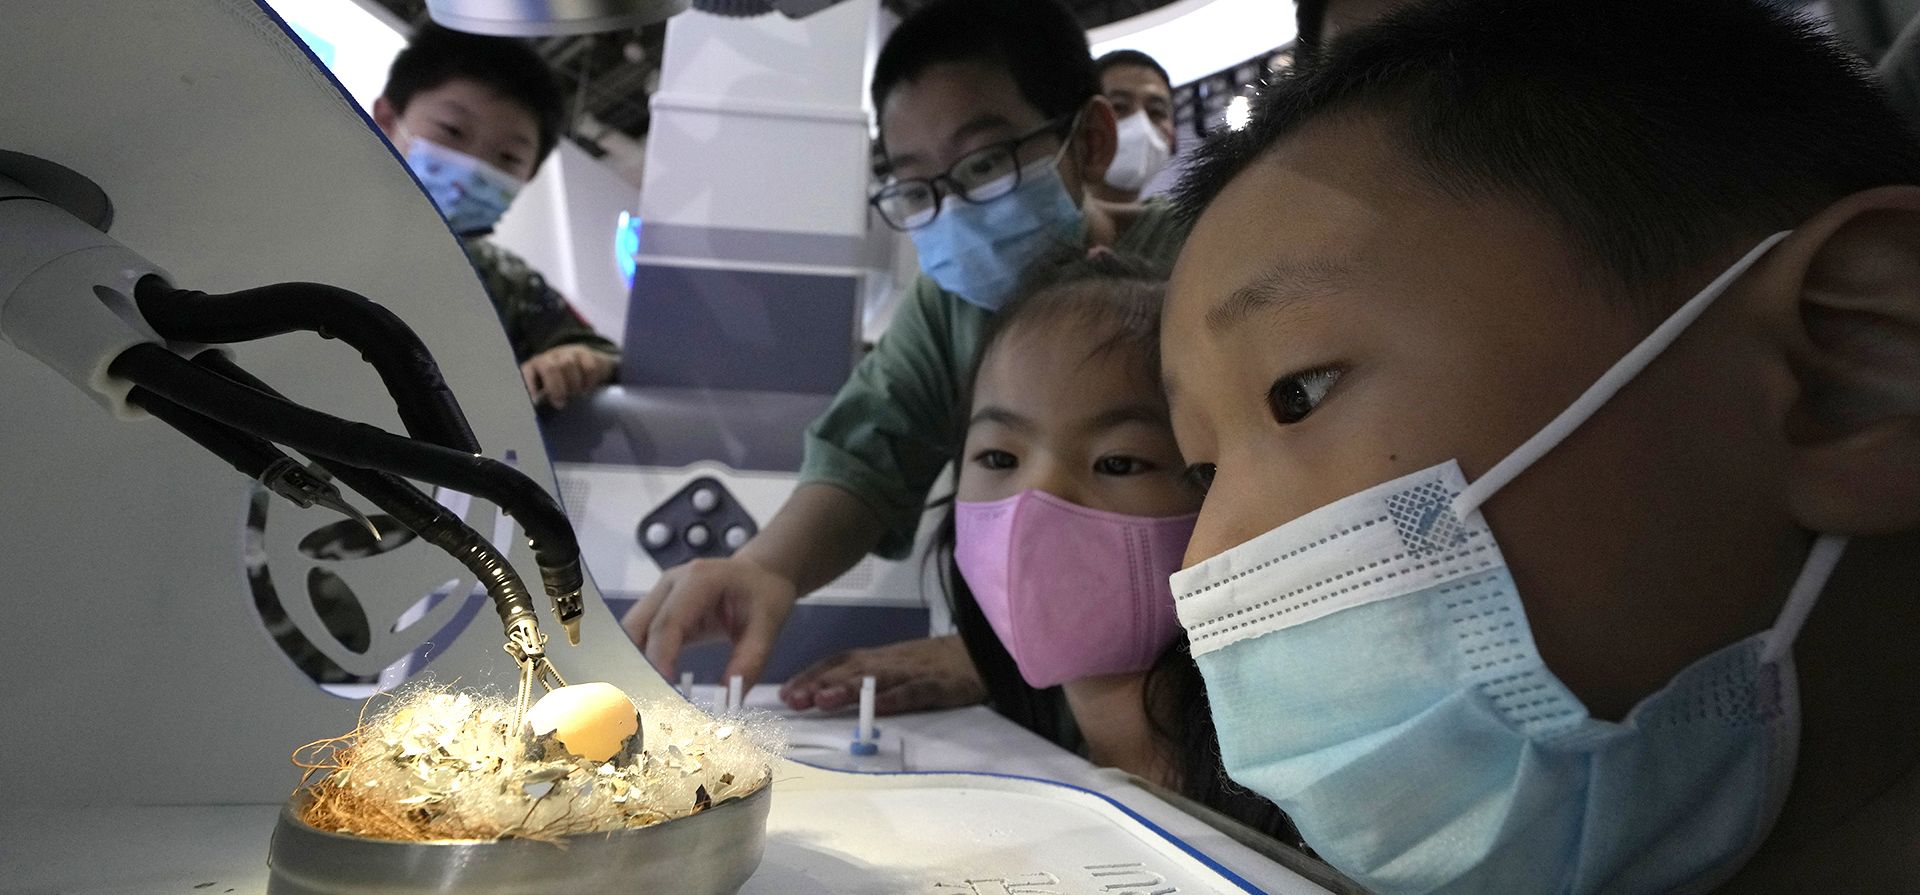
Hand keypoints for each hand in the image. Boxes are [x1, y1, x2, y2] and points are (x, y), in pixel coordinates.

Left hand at [521, 345, 615, 408]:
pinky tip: (587, 390)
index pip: (528, 371)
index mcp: (535, 365)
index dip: (531, 386)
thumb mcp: (548, 390)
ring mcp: (568, 352)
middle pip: (550, 368)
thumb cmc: (561, 384)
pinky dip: (589, 382)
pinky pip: (588, 367)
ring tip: (576, 396)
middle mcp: (550, 356)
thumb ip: (543, 396)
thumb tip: (541, 406)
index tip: (536, 401)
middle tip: (561, 404)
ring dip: (573, 384)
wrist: (584, 365)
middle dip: (556, 388)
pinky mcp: (585, 353)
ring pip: (569, 365)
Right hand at [621, 555, 798, 686]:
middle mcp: (671, 583)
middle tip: (642, 703)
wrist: (760, 573)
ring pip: (631, 631)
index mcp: (698, 580)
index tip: (659, 692)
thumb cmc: (764, 595)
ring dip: (632, 664)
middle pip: (638, 626)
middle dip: (636, 665)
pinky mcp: (658, 608)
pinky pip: (639, 635)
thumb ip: (751, 660)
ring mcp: (660, 594)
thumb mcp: (769, 625)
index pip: (667, 622)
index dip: (658, 658)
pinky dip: (639, 661)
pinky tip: (645, 687)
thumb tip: (730, 698)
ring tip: (640, 699)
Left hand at [778, 634, 985, 715]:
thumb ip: (866, 679)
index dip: (811, 675)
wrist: (985, 652)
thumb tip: (823, 695)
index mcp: (878, 658)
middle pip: (850, 669)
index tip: (784, 693)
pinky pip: (916, 691)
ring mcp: (914, 671)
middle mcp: (890, 661)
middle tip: (792, 700)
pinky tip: (879, 708)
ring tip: (823, 700)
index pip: (838, 662)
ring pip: (877, 678)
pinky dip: (896, 698)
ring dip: (848, 688)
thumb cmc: (934, 664)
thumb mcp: (896, 668)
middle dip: (819, 682)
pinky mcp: (939, 684)